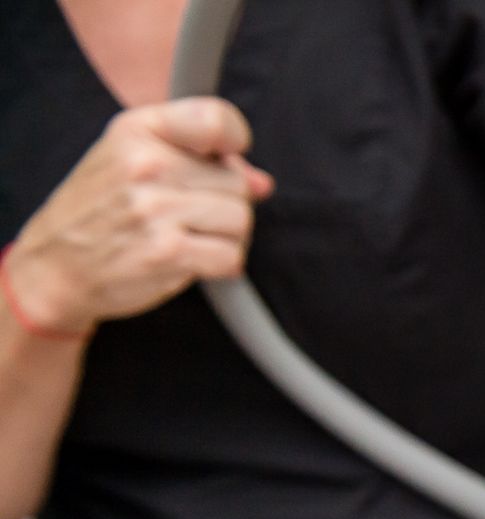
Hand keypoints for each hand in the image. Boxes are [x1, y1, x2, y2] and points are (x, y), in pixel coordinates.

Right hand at [4, 97, 273, 336]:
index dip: (235, 141)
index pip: (216, 119)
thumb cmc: (102, 211)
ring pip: (241, 220)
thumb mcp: (132, 160)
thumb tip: (262, 182)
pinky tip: (189, 259)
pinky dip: (219, 265)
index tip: (223, 158)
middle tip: (186, 214)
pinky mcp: (167, 252)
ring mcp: (155, 209)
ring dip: (225, 236)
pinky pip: (231, 257)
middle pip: (238, 182)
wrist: (55, 266)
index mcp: (137, 130)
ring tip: (186, 237)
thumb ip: (200, 159)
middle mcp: (146, 164)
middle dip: (225, 203)